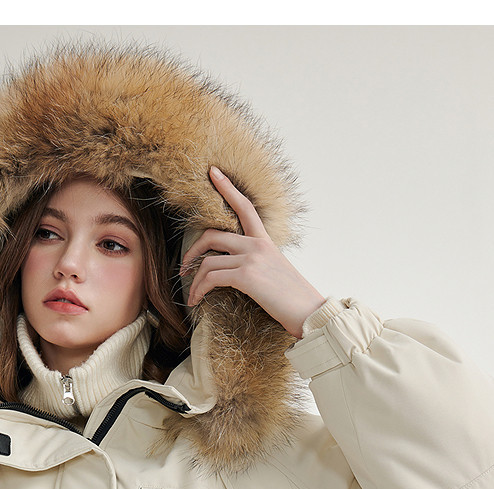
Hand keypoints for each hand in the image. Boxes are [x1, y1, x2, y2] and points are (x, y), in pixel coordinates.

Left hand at [179, 167, 325, 338]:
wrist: (309, 312)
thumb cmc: (293, 298)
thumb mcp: (276, 271)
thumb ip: (258, 262)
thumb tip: (238, 269)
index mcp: (265, 241)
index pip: (245, 207)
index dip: (227, 187)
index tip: (212, 172)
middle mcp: (257, 245)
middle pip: (213, 235)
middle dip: (192, 250)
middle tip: (184, 267)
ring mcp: (251, 258)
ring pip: (207, 262)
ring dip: (194, 281)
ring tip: (191, 295)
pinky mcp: (246, 276)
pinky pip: (211, 278)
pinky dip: (199, 290)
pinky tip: (196, 300)